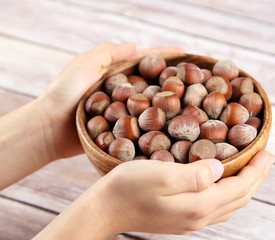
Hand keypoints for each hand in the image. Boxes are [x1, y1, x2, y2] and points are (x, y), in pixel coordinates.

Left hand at [38, 42, 184, 159]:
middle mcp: (122, 90)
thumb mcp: (83, 66)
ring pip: (151, 103)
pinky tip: (173, 124)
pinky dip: (157, 123)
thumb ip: (106, 53)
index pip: (145, 60)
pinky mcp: (121, 129)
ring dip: (169, 101)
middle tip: (197, 79)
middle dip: (173, 78)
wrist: (48, 130)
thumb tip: (135, 45)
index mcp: (115, 72)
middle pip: (153, 81)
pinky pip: (142, 124)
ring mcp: (123, 110)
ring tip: (192, 101)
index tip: (187, 53)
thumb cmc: (63, 95)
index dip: (166, 56)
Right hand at [94, 150, 273, 234]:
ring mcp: (190, 221)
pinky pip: (216, 208)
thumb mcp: (160, 175)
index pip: (240, 188)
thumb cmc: (128, 188)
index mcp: (199, 205)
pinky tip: (224, 183)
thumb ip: (194, 175)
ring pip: (229, 205)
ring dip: (244, 186)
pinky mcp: (181, 219)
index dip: (257, 170)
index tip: (267, 151)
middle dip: (256, 178)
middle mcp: (199, 217)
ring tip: (251, 169)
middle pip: (239, 198)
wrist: (105, 210)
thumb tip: (219, 169)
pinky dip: (228, 193)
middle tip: (265, 158)